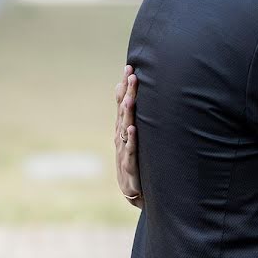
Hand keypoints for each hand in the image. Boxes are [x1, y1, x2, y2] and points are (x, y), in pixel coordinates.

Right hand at [114, 65, 142, 207]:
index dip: (125, 85)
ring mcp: (124, 150)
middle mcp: (121, 136)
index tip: (129, 66)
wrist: (134, 191)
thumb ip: (133, 117)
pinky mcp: (129, 165)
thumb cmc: (136, 161)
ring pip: (125, 128)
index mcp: (123, 128)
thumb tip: (131, 94)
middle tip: (132, 73)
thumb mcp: (134, 138)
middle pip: (123, 111)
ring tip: (131, 96)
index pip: (123, 103)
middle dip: (127, 92)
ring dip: (128, 111)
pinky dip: (132, 139)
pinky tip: (134, 128)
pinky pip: (130, 150)